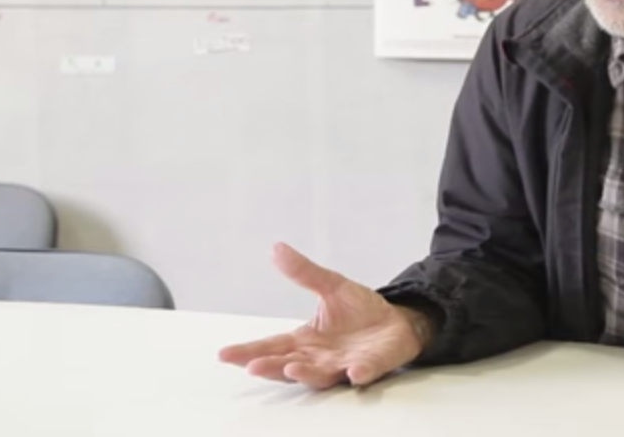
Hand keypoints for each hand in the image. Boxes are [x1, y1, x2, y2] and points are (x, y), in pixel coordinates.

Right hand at [218, 242, 433, 387]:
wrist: (398, 321)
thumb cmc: (361, 311)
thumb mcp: (331, 286)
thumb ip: (304, 273)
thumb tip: (276, 248)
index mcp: (307, 340)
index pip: (273, 346)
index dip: (249, 351)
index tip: (225, 354)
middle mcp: (320, 357)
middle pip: (289, 365)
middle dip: (270, 367)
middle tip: (252, 366)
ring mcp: (344, 364)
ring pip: (320, 374)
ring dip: (305, 373)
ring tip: (290, 366)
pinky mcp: (371, 365)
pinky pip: (364, 372)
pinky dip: (358, 373)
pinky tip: (353, 372)